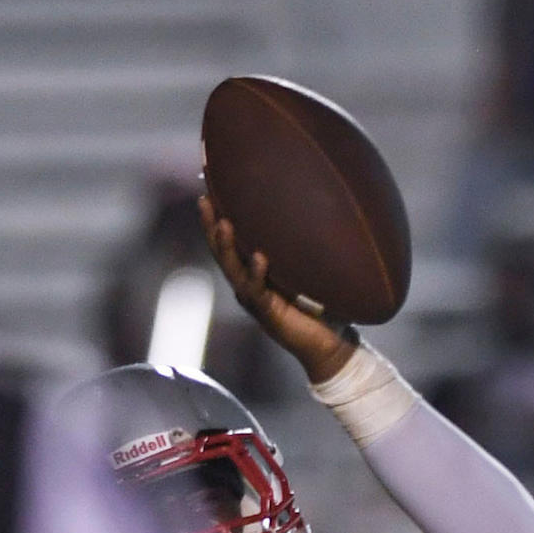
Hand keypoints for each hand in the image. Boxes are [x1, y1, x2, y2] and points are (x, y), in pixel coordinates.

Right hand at [197, 192, 362, 387]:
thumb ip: (301, 245)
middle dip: (210, 225)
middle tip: (204, 200)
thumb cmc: (320, 305)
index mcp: (252, 271)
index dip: (216, 216)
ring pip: (233, 269)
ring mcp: (255, 298)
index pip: (228, 239)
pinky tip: (259, 257)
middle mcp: (247, 283)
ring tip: (224, 223)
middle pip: (221, 251)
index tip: (208, 188)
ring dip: (227, 246)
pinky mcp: (269, 313)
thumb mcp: (306, 268)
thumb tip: (313, 206)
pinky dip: (257, 273)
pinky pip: (258, 291)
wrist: (329, 344)